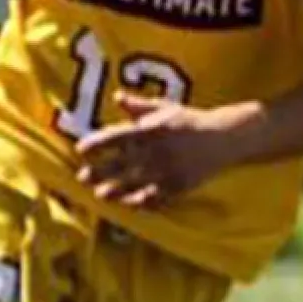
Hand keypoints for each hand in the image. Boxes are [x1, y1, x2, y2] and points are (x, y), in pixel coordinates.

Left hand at [75, 92, 239, 207]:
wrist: (222, 138)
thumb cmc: (188, 120)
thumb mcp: (164, 107)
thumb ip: (139, 105)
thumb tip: (116, 96)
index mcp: (150, 130)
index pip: (117, 137)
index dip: (97, 143)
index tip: (80, 149)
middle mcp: (156, 151)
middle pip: (122, 163)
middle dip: (100, 171)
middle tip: (81, 177)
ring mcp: (167, 171)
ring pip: (136, 183)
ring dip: (116, 190)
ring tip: (99, 195)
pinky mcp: (178, 186)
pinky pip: (156, 197)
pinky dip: (142, 202)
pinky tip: (129, 205)